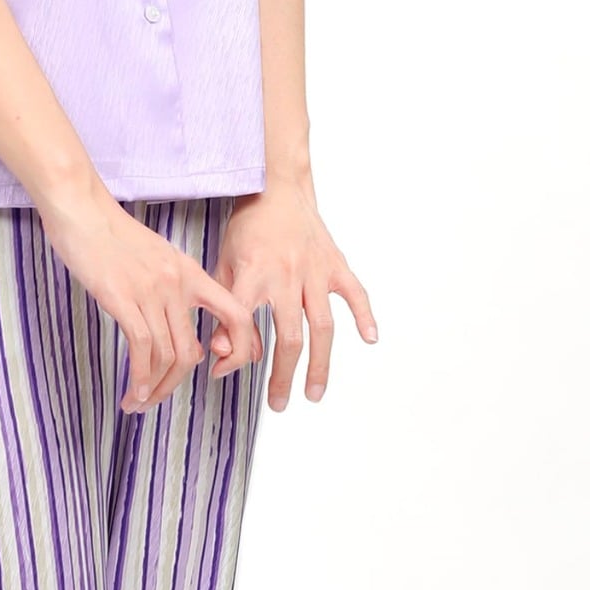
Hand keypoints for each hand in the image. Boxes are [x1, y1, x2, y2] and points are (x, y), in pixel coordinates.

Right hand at [38, 181, 261, 413]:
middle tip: (157, 398)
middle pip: (193, 351)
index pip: (237, 315)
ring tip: (137, 402)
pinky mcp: (122, 297)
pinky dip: (140, 377)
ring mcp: (151, 290)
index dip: (239, 350)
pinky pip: (142, 348)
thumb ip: (172, 287)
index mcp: (190, 272)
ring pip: (168, 356)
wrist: (81, 208)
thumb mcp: (156, 256)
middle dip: (176, 384)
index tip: (219, 370)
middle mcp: (178, 284)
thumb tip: (179, 328)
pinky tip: (133, 392)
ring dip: (154, 388)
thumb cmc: (111, 232)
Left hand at [207, 179, 377, 408]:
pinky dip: (364, 315)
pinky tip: (369, 339)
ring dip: (321, 364)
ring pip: (322, 327)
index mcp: (253, 275)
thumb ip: (223, 306)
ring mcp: (314, 270)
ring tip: (315, 393)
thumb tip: (220, 352)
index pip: (244, 326)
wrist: (275, 185)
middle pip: (289, 338)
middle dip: (282, 376)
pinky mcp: (335, 263)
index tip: (223, 374)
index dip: (233, 356)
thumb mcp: (223, 262)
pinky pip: (354, 293)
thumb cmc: (246, 227)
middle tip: (278, 404)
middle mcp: (286, 275)